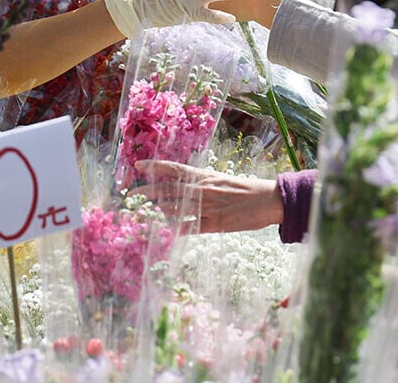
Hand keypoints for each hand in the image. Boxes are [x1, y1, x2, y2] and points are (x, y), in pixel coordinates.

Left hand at [131, 160, 283, 233]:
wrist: (268, 199)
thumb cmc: (245, 189)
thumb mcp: (221, 180)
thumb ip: (202, 184)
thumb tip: (184, 187)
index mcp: (204, 176)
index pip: (174, 168)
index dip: (155, 166)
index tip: (138, 165)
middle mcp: (202, 189)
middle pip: (167, 189)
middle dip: (145, 192)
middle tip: (129, 195)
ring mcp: (208, 207)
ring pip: (174, 209)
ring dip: (157, 213)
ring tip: (142, 216)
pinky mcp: (215, 224)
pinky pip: (190, 227)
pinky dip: (176, 229)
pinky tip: (165, 232)